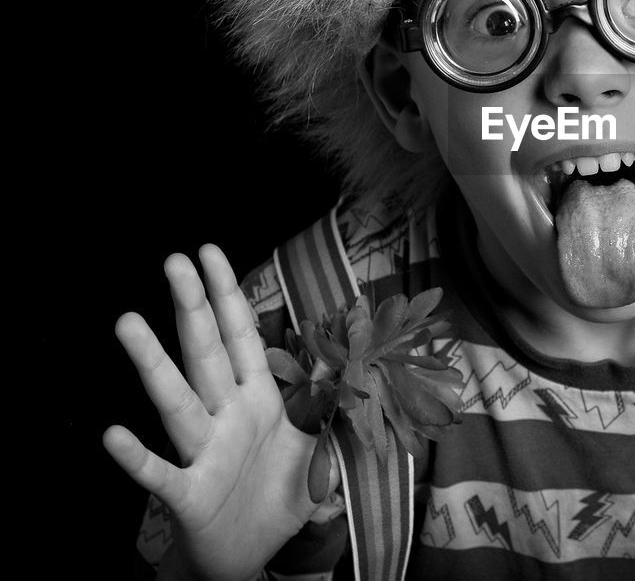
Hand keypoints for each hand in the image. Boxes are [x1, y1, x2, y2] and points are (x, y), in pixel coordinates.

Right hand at [104, 246, 338, 580]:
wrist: (248, 559)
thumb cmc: (276, 498)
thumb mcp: (317, 452)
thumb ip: (332, 410)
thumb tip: (354, 368)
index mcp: (259, 401)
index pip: (242, 337)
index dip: (228, 295)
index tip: (210, 252)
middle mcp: (227, 417)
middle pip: (207, 354)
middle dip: (193, 307)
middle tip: (173, 261)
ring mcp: (205, 453)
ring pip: (178, 402)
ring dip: (153, 365)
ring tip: (128, 322)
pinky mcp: (190, 495)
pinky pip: (161, 474)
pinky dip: (138, 458)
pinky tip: (112, 435)